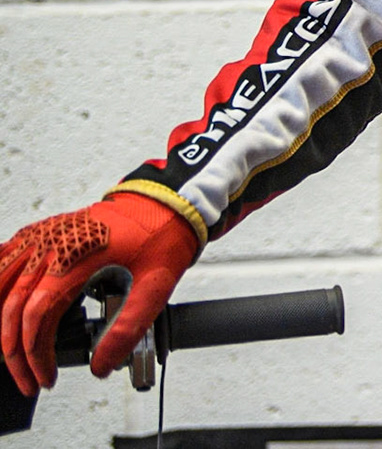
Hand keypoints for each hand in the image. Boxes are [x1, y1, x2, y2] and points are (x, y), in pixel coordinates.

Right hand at [0, 192, 198, 395]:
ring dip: (0, 321)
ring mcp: (44, 236)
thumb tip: (100, 366)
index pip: (36, 319)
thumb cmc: (161, 236)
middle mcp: (51, 246)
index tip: (46, 378)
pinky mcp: (44, 231)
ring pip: (0, 282)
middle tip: (29, 378)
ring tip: (10, 352)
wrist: (167, 201)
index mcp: (74, 261)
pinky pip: (5, 256)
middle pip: (11, 307)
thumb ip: (127, 329)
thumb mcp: (154, 287)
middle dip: (14, 351)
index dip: (36, 355)